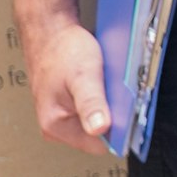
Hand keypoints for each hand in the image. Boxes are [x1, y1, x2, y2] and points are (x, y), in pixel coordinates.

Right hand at [22, 14, 114, 154]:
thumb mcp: (83, 76)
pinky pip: (93, 109)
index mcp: (55, 126)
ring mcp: (61, 117)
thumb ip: (91, 103)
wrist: (49, 31)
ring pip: (97, 120)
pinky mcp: (67, 106)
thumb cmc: (62, 50)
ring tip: (106, 85)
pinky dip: (102, 98)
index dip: (118, 130)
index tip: (126, 110)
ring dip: (107, 106)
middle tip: (114, 91)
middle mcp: (55, 127)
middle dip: (112, 115)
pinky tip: (101, 82)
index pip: (99, 145)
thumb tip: (100, 129)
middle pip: (99, 134)